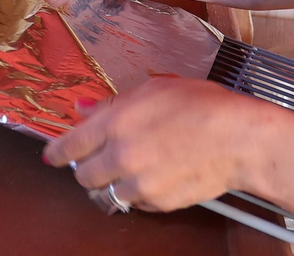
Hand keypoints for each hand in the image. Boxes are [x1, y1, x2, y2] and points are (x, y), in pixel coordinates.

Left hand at [42, 76, 278, 212]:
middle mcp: (121, 156)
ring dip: (111, 184)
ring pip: (106, 194)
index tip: (52, 156)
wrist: (240, 139)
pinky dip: (137, 194)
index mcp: (116, 123)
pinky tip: (152, 177)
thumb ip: (113, 103)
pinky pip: (134, 203)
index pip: (70, 145)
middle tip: (98, 159)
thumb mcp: (153, 89)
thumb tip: (82, 109)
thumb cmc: (203, 106)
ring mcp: (139, 183)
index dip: (57, 152)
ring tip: (127, 170)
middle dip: (86, 168)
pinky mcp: (158, 202)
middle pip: (83, 176)